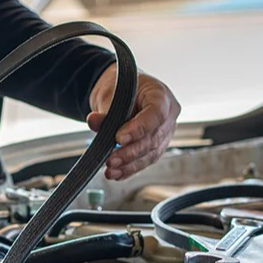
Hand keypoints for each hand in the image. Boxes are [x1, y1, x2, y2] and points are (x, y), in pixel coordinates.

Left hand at [88, 64, 179, 180]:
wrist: (123, 92)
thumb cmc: (122, 88)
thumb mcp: (111, 94)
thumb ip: (105, 110)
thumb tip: (93, 121)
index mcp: (161, 96)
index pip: (155, 114)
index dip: (138, 128)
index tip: (119, 138)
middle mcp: (169, 116)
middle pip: (153, 138)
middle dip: (131, 152)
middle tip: (111, 160)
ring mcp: (165, 133)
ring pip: (151, 153)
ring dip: (130, 164)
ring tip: (111, 170)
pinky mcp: (157, 146)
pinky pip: (146, 160)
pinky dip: (130, 168)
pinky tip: (117, 174)